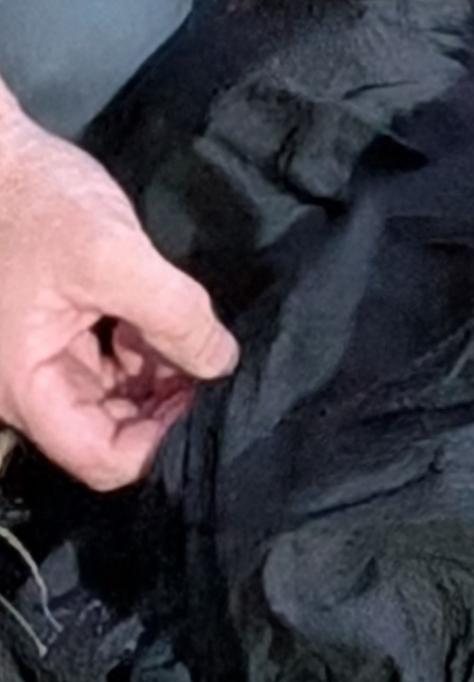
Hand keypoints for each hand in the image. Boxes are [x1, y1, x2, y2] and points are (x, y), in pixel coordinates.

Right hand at [0, 96, 238, 490]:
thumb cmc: (37, 203)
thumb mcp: (111, 256)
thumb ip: (174, 315)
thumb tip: (221, 363)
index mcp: (25, 387)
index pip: (102, 459)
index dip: (159, 443)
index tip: (200, 399)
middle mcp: (30, 384)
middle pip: (114, 433)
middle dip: (166, 408)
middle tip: (209, 368)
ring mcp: (46, 358)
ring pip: (120, 399)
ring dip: (163, 378)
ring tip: (197, 339)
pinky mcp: (62, 331)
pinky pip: (115, 364)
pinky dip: (149, 352)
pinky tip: (174, 321)